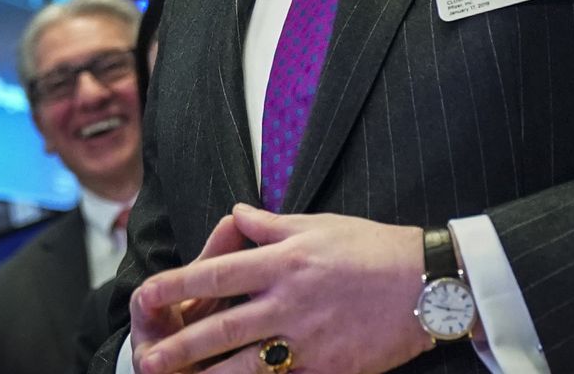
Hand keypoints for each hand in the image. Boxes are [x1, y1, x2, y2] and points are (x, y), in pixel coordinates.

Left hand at [134, 204, 429, 373]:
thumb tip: (238, 214)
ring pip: (245, 365)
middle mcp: (289, 300)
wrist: (427, 284)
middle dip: (178, 346)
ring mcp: (308, 338)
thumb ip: (271, 224)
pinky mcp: (328, 367)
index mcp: (284, 260)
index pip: (215, 273)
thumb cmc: (375, 249)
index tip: (148, 294)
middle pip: (220, 327)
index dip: (176, 285)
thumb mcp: (320, 224)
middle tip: (146, 359)